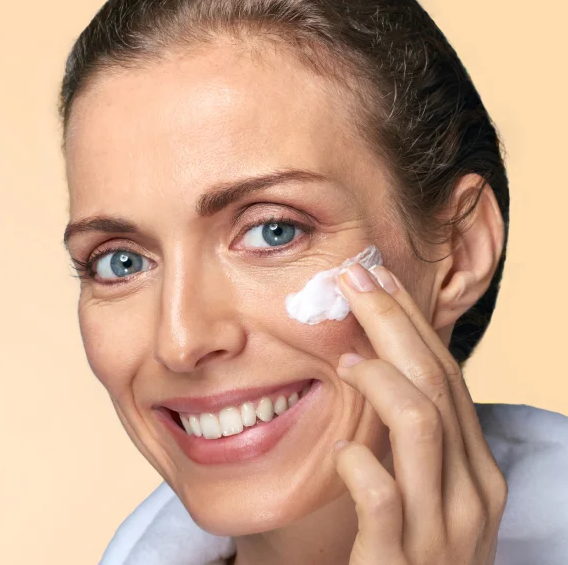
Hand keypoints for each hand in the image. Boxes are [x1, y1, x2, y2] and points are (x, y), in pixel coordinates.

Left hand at [332, 264, 507, 564]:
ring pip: (420, 424)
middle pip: (435, 382)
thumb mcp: (431, 492)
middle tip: (353, 280)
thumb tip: (381, 364)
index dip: (412, 322)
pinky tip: (341, 449)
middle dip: (392, 321)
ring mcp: (440, 532)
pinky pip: (384, 498)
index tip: (379, 280)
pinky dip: (359, 462)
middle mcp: (471, 494)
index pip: (448, 376)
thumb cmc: (415, 553)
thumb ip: (416, 440)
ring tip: (346, 361)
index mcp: (477, 470)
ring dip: (380, 378)